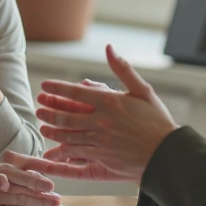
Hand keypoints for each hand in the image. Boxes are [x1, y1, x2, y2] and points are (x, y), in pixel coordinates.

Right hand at [0, 151, 61, 205]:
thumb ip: (32, 176)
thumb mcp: (16, 174)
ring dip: (34, 198)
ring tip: (52, 202)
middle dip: (35, 181)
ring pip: (15, 193)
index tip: (54, 167)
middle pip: (16, 175)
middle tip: (52, 187)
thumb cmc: (1, 183)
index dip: (40, 164)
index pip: (26, 161)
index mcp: (8, 162)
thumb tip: (51, 187)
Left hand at [33, 45, 179, 181]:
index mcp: (110, 102)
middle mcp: (102, 121)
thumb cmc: (157, 120)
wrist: (167, 153)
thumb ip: (122, 69)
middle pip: (65, 116)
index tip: (44, 85)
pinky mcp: (102, 157)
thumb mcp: (143, 90)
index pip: (75, 93)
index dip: (56, 88)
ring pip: (67, 136)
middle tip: (39, 108)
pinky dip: (62, 150)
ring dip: (52, 131)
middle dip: (48, 111)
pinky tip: (55, 147)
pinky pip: (76, 152)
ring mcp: (100, 141)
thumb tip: (109, 48)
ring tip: (43, 127)